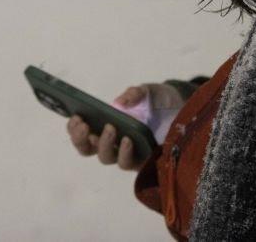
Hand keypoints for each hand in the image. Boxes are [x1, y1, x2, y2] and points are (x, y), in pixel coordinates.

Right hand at [65, 83, 182, 170]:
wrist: (182, 110)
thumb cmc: (158, 101)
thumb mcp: (146, 91)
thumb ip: (134, 94)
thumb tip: (120, 103)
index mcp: (105, 125)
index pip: (82, 133)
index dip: (73, 129)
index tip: (75, 117)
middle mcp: (112, 143)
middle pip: (88, 149)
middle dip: (81, 139)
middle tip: (84, 125)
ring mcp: (126, 153)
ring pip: (106, 157)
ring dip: (104, 144)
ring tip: (111, 128)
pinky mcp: (143, 161)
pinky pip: (128, 163)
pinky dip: (125, 153)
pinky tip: (128, 140)